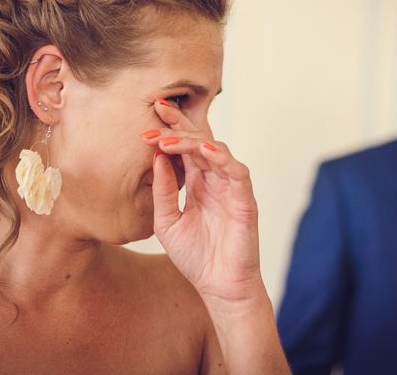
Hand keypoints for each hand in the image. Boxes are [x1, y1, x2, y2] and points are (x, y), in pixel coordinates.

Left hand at [141, 99, 262, 305]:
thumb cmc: (196, 256)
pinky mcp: (244, 199)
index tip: (152, 111)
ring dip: (192, 142)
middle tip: (156, 114)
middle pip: (200, 141)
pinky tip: (203, 152)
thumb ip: (163, 191)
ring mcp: (230, 187)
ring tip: (167, 140)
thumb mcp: (167, 221)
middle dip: (179, 125)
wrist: (217, 286)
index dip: (172, 127)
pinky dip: (222, 159)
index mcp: (198, 182)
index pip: (186, 147)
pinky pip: (236, 172)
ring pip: (216, 151)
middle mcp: (215, 179)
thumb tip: (156, 158)